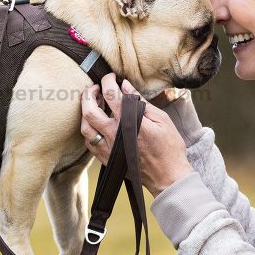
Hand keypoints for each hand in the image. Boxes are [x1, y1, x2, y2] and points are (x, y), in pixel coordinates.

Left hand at [81, 74, 192, 197]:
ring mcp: (108, 148)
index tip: (111, 77)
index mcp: (128, 122)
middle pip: (89, 110)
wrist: (168, 177)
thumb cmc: (169, 147)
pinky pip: (89, 142)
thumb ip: (141, 101)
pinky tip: (96, 124)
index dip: (107, 81)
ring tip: (92, 104)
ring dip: (85, 112)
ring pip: (85, 127)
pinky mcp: (106, 159)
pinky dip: (89, 129)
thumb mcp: (161, 119)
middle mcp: (113, 134)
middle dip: (89, 94)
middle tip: (95, 87)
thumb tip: (125, 85)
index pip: (110, 94)